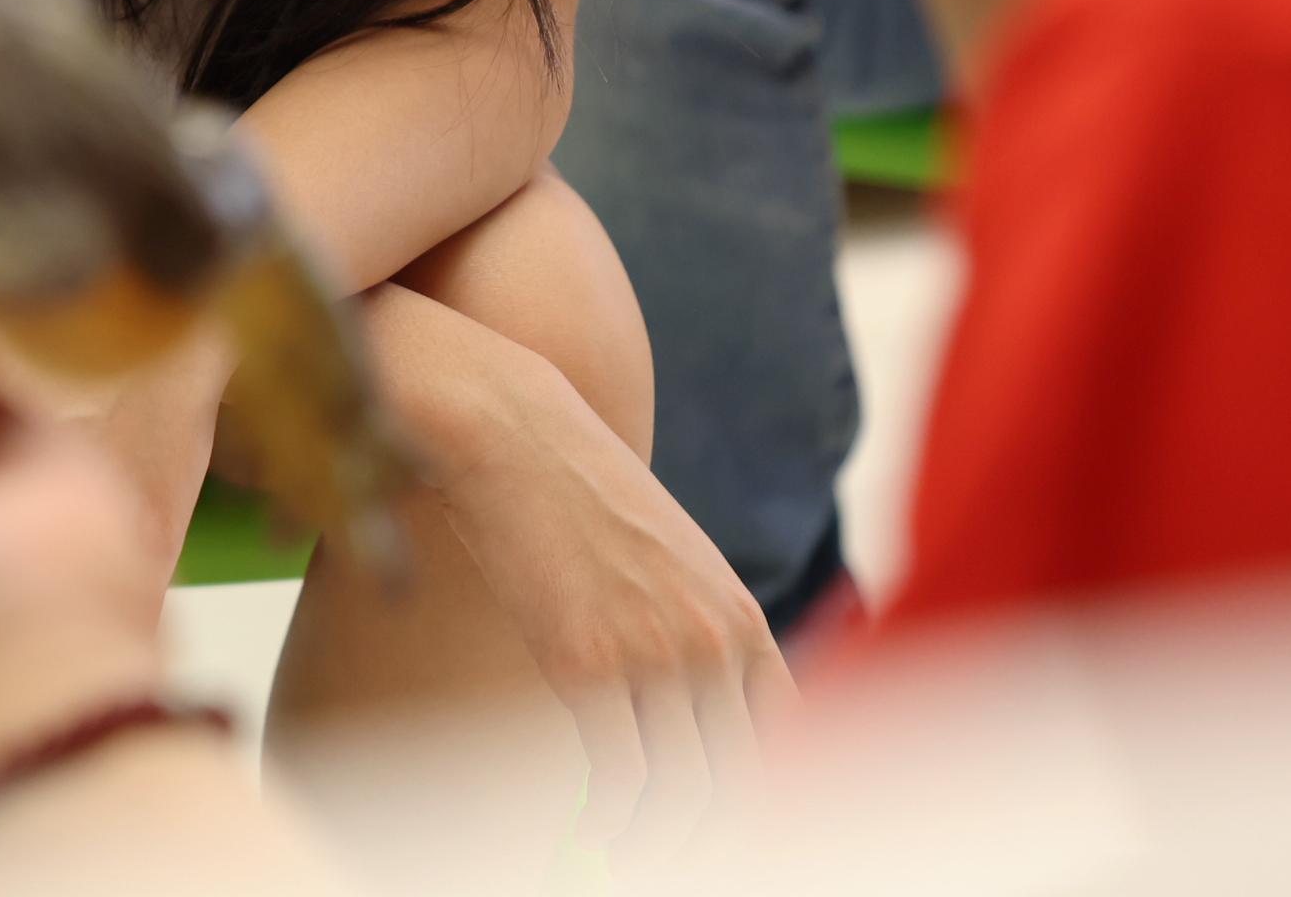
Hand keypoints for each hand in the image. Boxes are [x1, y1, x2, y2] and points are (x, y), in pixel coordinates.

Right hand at [405, 296, 793, 853]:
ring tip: (623, 852)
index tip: (714, 827)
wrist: (511, 435)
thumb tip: (680, 721)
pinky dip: (608, 821)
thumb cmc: (575, 494)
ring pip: (679, 791)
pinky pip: (617, 778)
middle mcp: (711, 642)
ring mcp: (652, 654)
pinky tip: (590, 832)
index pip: (780, 743)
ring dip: (653, 840)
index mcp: (738, 617)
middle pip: (733, 780)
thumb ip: (690, 630)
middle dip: (703, 835)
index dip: (748, 798)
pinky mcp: (585, 664)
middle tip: (668, 855)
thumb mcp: (665, 560)